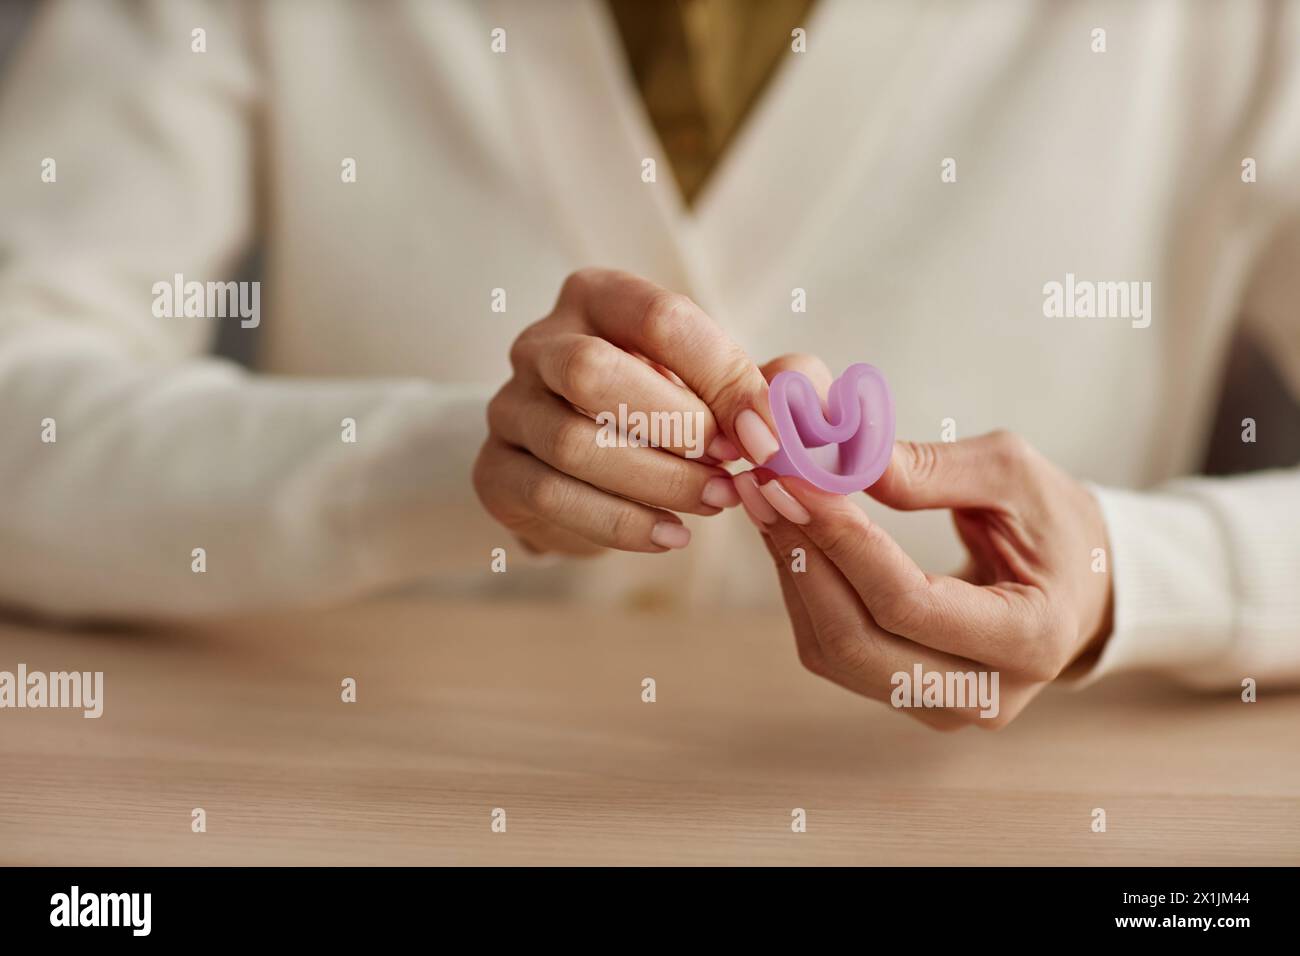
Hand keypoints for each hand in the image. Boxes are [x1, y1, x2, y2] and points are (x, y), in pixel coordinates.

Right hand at [474, 269, 783, 555]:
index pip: (660, 318)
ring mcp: (509, 408)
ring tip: (715, 502)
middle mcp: (540, 343)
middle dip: (674, 426)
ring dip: (658, 482)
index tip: (767, 432)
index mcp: (597, 297)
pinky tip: (670, 535)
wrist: (586, 470)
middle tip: (730, 465)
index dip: (722, 377)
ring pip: (573, 443)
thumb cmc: (664, 410)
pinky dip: (621, 523)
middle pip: (591, 371)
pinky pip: (552, 497)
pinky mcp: (494, 472)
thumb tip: (794, 417)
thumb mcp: (716, 385)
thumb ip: (762, 387)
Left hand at [735, 357, 1112, 728]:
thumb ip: (934, 470)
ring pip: (835, 651)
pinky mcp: (906, 697)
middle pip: (859, 640)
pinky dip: (804, 588)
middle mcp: (985, 694)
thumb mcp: (1015, 475)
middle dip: (802, 556)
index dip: (843, 541)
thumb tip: (843, 461)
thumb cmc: (1055, 524)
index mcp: (1030, 639)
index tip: (793, 478)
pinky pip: (835, 650)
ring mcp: (942, 707)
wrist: (1080, 585)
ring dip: (792, 570)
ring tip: (766, 498)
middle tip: (763, 483)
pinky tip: (788, 533)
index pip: (909, 602)